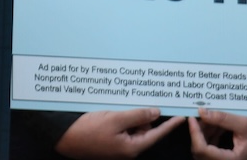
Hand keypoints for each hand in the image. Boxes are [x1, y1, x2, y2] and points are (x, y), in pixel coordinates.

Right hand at [54, 108, 183, 157]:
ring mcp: (118, 144)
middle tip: (144, 98)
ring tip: (122, 103)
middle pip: (145, 128)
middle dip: (144, 114)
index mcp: (132, 147)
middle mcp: (128, 148)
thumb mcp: (114, 119)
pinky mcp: (110, 139)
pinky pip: (122, 127)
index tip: (182, 115)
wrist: (64, 139)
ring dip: (131, 114)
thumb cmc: (88, 131)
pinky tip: (114, 107)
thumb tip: (155, 112)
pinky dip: (122, 117)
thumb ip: (136, 115)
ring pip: (133, 126)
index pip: (157, 133)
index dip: (170, 124)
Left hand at [188, 109, 246, 159]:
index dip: (194, 133)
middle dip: (198, 131)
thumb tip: (201, 112)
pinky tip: (215, 125)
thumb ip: (222, 118)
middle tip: (201, 115)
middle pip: (200, 150)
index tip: (191, 117)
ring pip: (204, 150)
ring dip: (204, 133)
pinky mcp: (224, 159)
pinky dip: (209, 137)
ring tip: (209, 118)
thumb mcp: (244, 124)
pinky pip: (210, 150)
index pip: (202, 150)